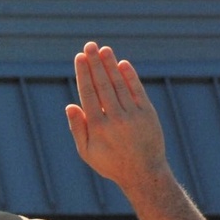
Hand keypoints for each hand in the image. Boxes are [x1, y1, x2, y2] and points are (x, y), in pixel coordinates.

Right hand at [65, 42, 168, 191]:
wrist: (143, 173)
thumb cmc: (110, 163)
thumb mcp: (87, 152)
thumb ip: (78, 128)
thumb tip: (71, 105)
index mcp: (98, 127)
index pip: (89, 93)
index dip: (84, 74)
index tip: (79, 58)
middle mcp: (115, 118)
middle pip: (103, 85)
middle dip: (95, 63)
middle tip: (89, 46)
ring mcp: (133, 115)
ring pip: (119, 85)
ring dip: (111, 65)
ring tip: (104, 50)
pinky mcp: (148, 113)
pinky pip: (137, 91)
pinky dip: (130, 77)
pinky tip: (122, 64)